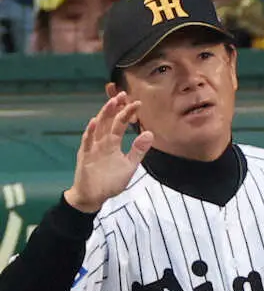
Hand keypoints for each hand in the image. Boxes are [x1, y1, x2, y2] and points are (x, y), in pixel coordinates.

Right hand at [64, 92, 153, 213]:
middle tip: (123, 94)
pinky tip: (94, 122)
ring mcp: (92, 147)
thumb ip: (138, 150)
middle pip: (108, 121)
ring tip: (112, 102)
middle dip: (115, 108)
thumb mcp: (129, 166)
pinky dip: (90, 132)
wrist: (93, 196)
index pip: (120, 124)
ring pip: (97, 127)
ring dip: (104, 115)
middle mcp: (102, 142)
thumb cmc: (110, 181)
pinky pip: (87, 142)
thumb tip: (150, 133)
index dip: (128, 113)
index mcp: (112, 143)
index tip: (137, 103)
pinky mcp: (85, 156)